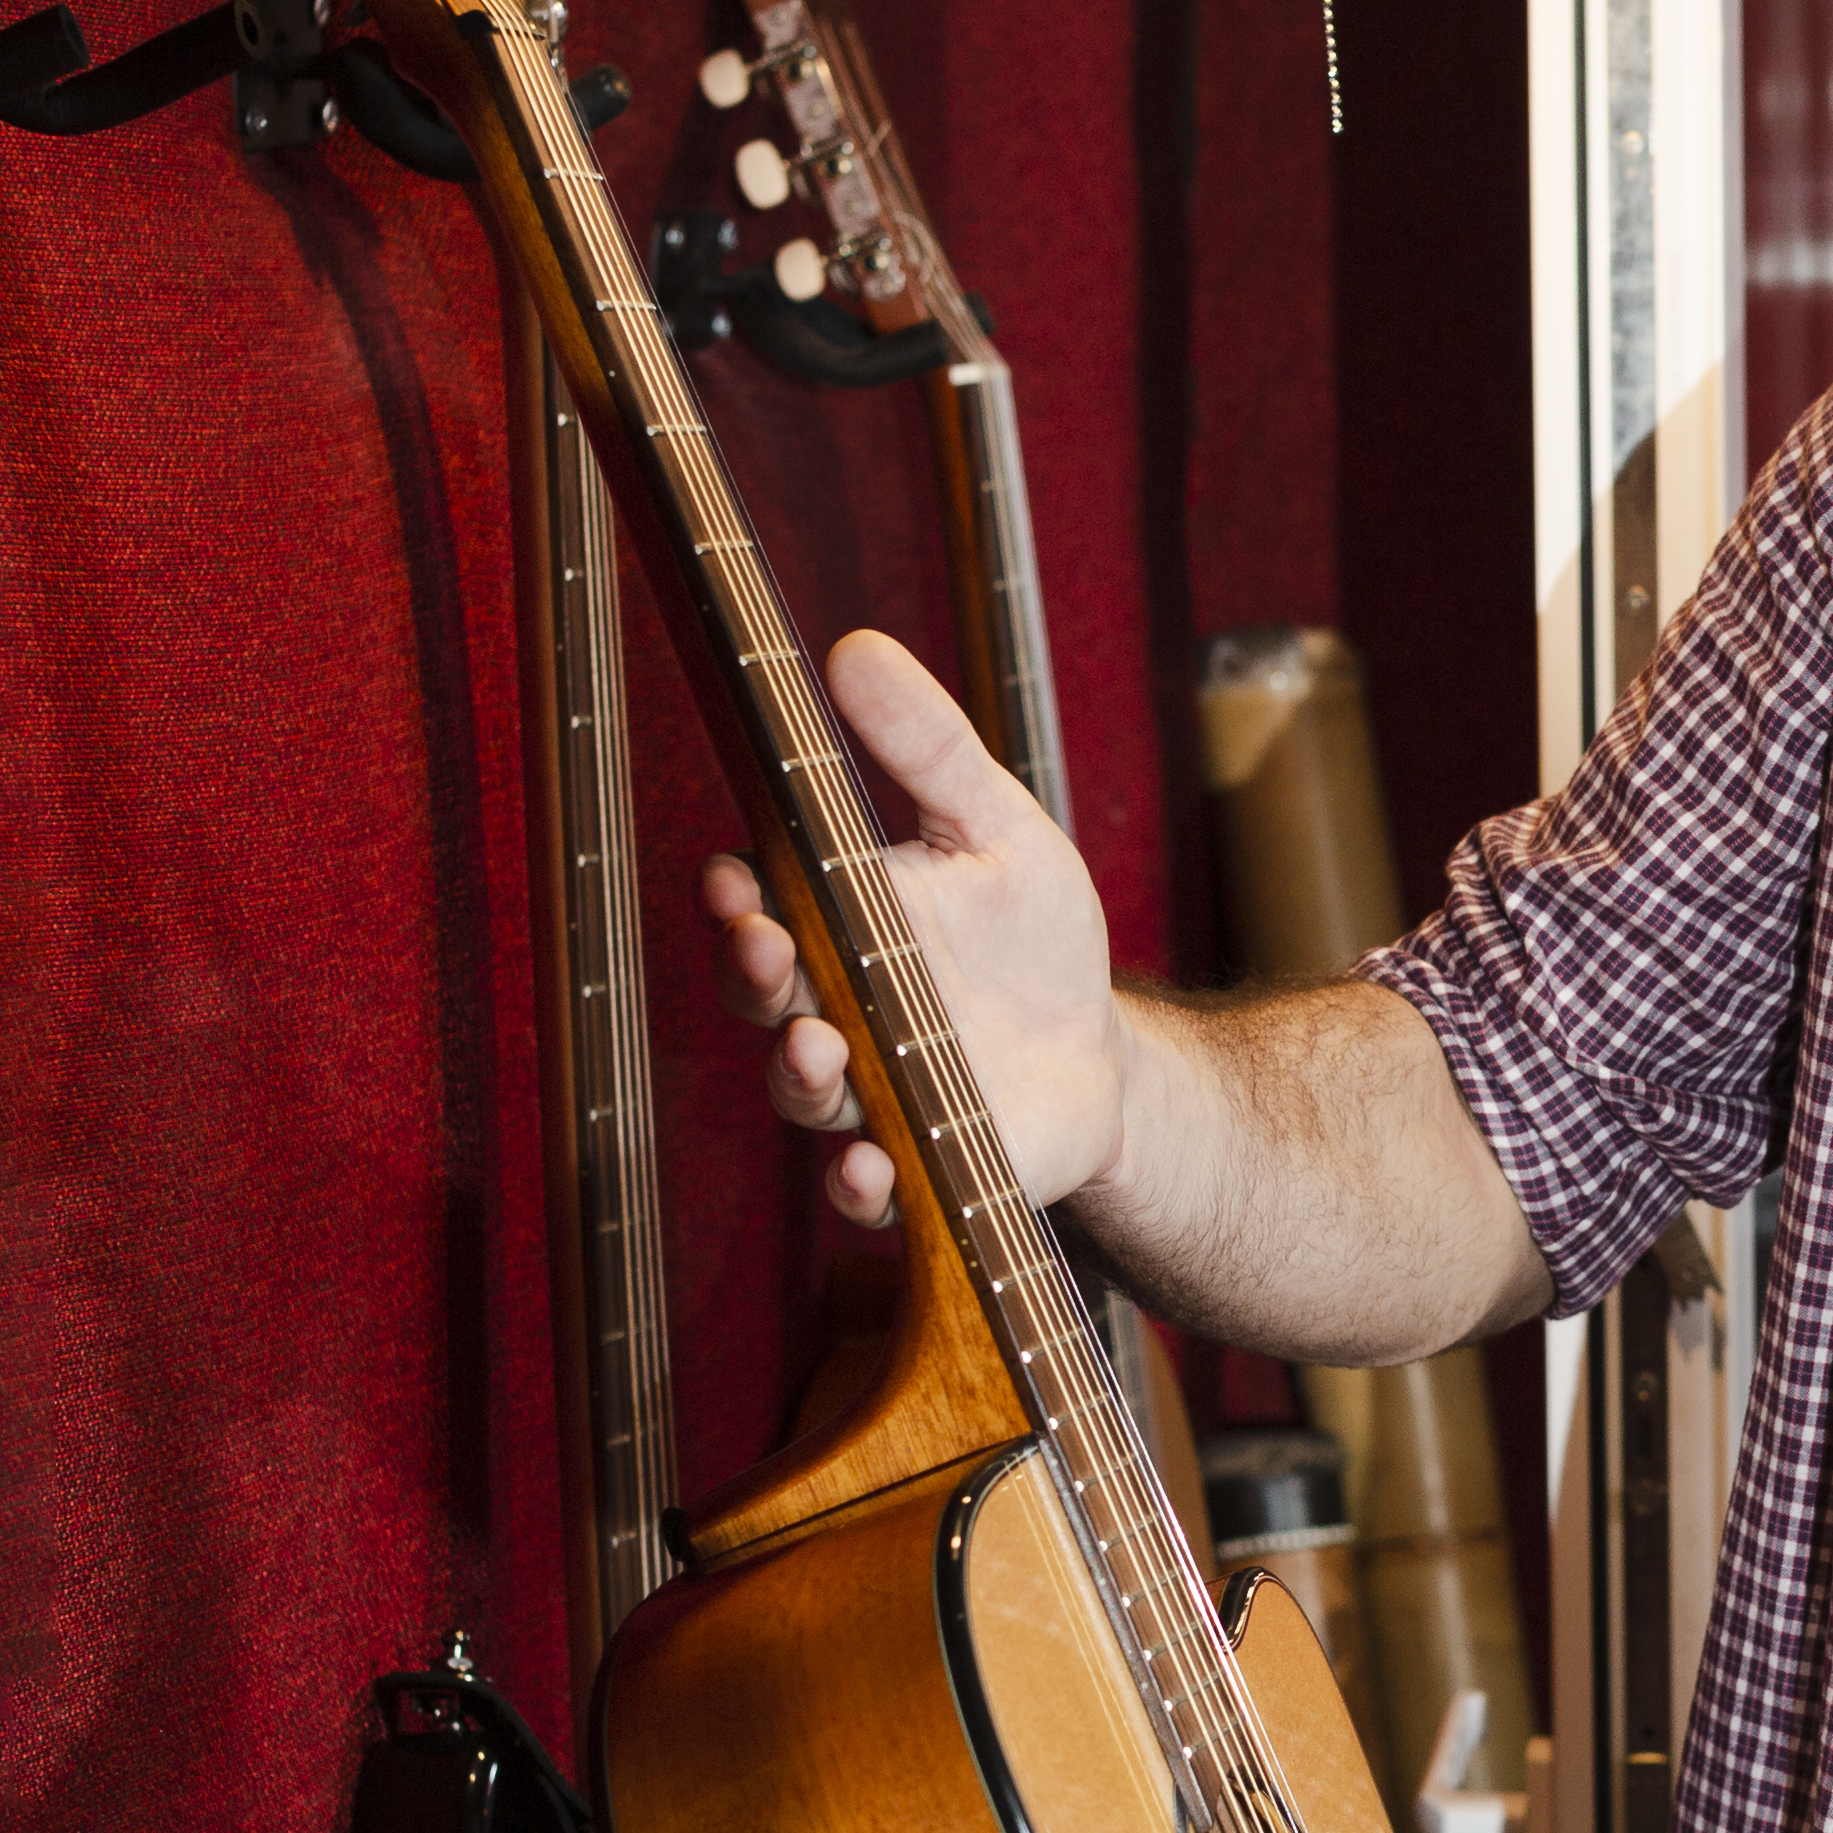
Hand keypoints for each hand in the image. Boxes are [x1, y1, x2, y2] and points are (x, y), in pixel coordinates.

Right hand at [703, 628, 1127, 1228]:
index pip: (758, 904)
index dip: (733, 895)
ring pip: (802, 1090)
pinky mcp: (914, 1162)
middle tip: (773, 949)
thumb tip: (855, 647)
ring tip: (824, 1050)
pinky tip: (871, 1165)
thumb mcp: (995, 826)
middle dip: (756, 974)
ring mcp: (865, 1092)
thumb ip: (928, 748)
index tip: (734, 875)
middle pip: (762, 996)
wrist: (1099, 1054)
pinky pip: (864, 1185)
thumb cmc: (1034, 937)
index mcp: (837, 923)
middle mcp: (830, 1009)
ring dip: (802, 1074)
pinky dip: (859, 1181)